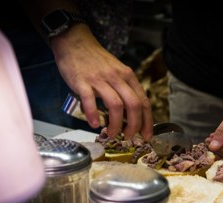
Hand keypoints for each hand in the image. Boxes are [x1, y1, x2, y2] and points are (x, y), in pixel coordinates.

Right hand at [51, 24, 153, 139]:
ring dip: (116, 124)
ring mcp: (100, 80)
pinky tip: (94, 124)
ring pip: (115, 105)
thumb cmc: (96, 61)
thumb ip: (124, 89)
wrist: (75, 43)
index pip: (143, 102)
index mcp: (128, 76)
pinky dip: (93, 115)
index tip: (146, 135)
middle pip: (133, 105)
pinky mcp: (82, 82)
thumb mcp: (117, 72)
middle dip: (134, 126)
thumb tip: (130, 115)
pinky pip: (90, 100)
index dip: (147, 121)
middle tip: (129, 137)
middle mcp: (117, 78)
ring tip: (112, 134)